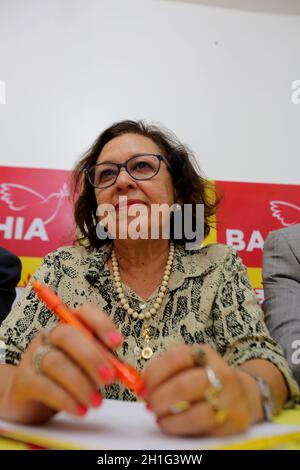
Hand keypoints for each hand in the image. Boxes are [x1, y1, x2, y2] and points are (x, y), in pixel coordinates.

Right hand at [6, 304, 122, 423]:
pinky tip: (80, 409)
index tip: (117, 344)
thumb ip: (106, 363)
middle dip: (91, 357)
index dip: (102, 324)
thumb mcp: (90, 367)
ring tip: (96, 402)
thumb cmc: (68, 377)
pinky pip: (44, 386)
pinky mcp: (24, 381)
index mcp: (70, 325)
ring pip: (55, 362)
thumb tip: (125, 370)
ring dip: (80, 384)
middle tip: (109, 379)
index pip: (85, 312)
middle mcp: (50, 335)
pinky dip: (66, 400)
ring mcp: (33, 356)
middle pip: (67, 335)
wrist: (31, 400)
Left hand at [143, 344, 252, 436]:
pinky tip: (171, 425)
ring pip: (194, 413)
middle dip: (160, 399)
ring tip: (159, 418)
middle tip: (150, 405)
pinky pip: (203, 429)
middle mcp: (219, 372)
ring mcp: (229, 398)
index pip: (176, 357)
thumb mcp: (190, 365)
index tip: (143, 386)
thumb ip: (166, 371)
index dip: (154, 373)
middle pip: (184, 386)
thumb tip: (140, 385)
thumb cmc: (207, 378)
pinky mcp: (234, 422)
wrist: (246, 394)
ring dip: (169, 419)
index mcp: (203, 354)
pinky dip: (180, 429)